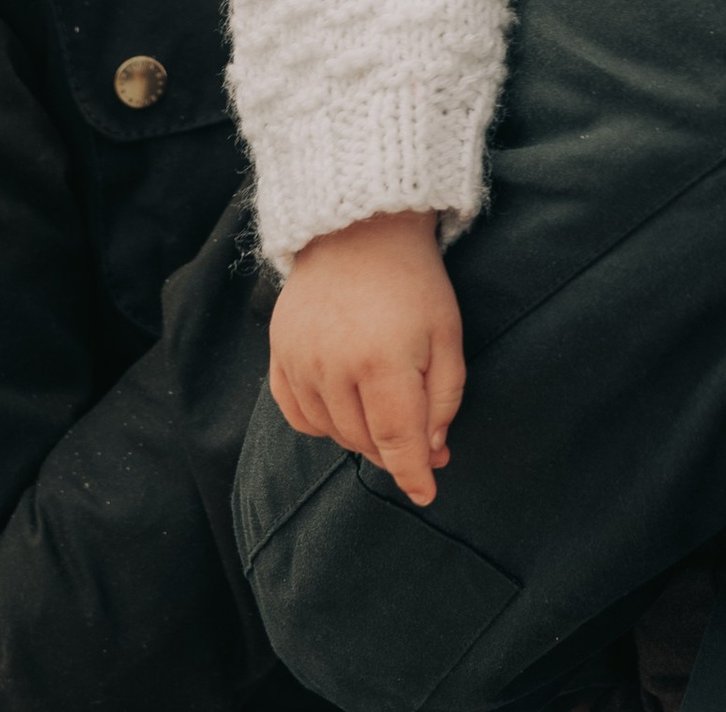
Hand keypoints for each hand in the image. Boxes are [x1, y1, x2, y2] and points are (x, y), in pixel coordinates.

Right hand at [268, 209, 464, 505]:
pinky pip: (298, 414)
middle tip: (419, 441)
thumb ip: (444, 398)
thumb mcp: (447, 333)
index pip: (396, 440)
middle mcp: (332, 366)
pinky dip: (322, 421)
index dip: (412, 474)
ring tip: (384, 408)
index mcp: (382, 360)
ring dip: (360, 435)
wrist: (358, 229)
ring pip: (331, 431)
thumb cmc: (412, 281)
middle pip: (363, 440)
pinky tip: (345, 404)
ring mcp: (299, 360)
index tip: (426, 495)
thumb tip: (432, 452)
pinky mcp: (279, 353)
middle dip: (393, 449)